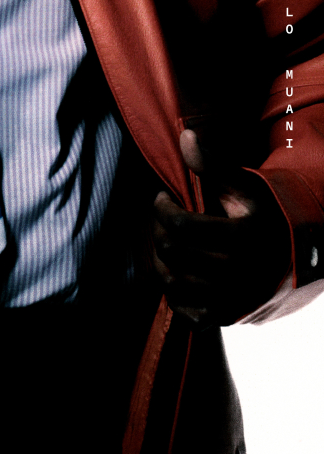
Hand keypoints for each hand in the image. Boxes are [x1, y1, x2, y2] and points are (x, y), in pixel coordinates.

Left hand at [151, 127, 290, 329]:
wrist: (293, 258)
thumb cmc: (262, 215)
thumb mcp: (243, 187)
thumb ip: (211, 165)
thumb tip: (185, 135)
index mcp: (243, 238)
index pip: (180, 226)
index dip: (162, 208)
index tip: (163, 197)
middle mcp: (238, 274)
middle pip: (172, 252)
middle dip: (159, 229)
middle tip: (165, 219)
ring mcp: (231, 301)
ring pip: (171, 282)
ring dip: (161, 259)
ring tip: (169, 242)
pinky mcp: (224, 319)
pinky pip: (182, 310)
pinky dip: (173, 291)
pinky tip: (179, 269)